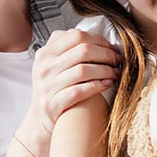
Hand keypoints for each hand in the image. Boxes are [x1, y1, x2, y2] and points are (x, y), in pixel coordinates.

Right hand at [20, 29, 121, 156]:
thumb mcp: (53, 65)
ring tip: (116, 73)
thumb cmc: (53, 90)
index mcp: (45, 53)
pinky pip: (79, 91)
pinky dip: (97, 86)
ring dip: (105, 70)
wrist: (38, 120)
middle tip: (118, 60)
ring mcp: (47, 86)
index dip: (99, 40)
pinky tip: (107, 84)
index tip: (112, 48)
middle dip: (106, 54)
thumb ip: (69, 50)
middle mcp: (44, 67)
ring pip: (83, 70)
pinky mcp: (52, 104)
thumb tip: (103, 42)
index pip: (76, 36)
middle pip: (83, 51)